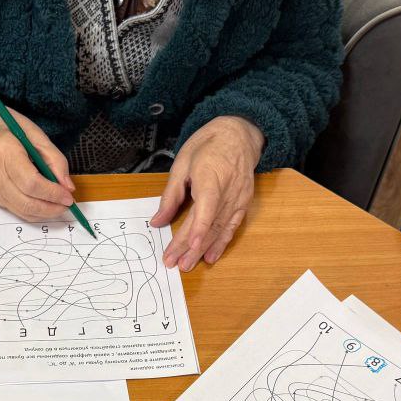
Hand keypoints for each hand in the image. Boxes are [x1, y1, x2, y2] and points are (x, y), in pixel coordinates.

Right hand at [0, 93, 75, 220]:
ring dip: (44, 213)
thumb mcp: (36, 134)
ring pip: (22, 211)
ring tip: (59, 206)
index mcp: (5, 151)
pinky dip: (34, 211)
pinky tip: (45, 204)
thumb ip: (55, 160)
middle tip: (67, 204)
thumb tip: (67, 187)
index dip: (52, 193)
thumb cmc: (8, 128)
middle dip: (51, 208)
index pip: (31, 183)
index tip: (68, 196)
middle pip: (26, 202)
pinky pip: (16, 210)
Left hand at [150, 116, 262, 270]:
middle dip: (190, 246)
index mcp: (211, 176)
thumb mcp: (182, 164)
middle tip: (174, 263)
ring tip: (188, 265)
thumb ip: (170, 195)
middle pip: (208, 223)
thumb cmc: (208, 146)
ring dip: (203, 250)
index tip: (189, 246)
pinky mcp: (243, 204)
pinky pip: (232, 227)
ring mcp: (238, 199)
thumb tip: (157, 221)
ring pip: (220, 229)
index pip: (206, 208)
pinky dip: (221, 243)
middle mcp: (228, 190)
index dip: (199, 228)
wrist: (239, 135)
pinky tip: (211, 257)